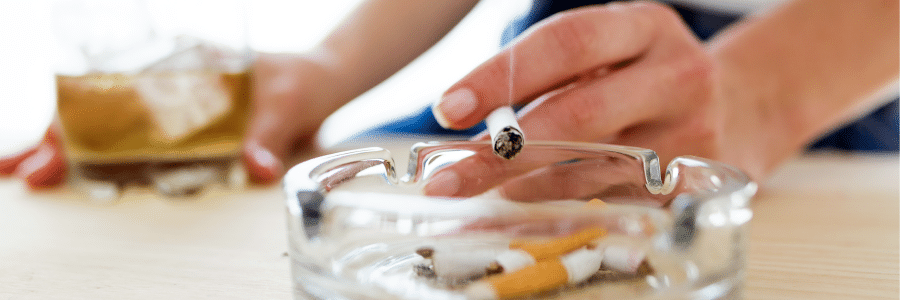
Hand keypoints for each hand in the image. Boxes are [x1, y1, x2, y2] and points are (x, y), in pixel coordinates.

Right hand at [1, 53, 340, 188]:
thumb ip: (268, 134)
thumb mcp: (284, 103)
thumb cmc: (296, 83)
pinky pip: (147, 154)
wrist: (319, 83)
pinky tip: (81, 178)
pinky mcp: (191, 139)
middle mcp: (170, 91)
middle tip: (28, 173)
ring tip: (32, 175)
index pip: (113, 92)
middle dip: (59, 142)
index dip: (75, 122)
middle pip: (101, 115)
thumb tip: (256, 168)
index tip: (49, 152)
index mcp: (181, 73)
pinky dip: (112, 165)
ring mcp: (176, 115)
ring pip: (113, 134)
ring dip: (74, 155)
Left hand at [429, 2, 777, 198]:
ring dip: (520, 181)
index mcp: (647, 27)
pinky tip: (521, 195)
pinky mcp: (692, 184)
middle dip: (503, 149)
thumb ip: (555, 70)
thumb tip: (467, 113)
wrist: (742, 107)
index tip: (449, 108)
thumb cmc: (649, 75)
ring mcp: (690, 135)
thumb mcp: (616, 47)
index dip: (503, 75)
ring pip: (589, 164)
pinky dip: (556, 198)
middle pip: (579, 112)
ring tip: (475, 185)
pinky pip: (609, 196)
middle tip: (448, 175)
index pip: (567, 42)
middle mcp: (676, 76)